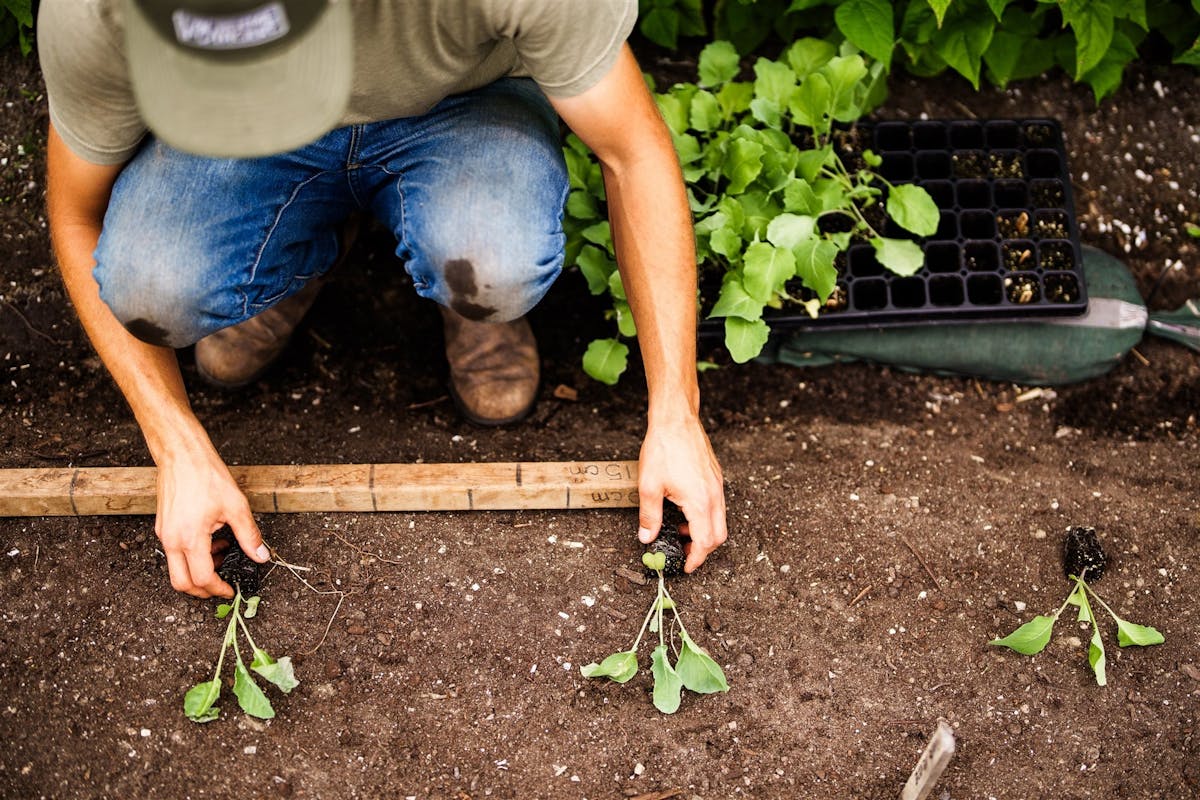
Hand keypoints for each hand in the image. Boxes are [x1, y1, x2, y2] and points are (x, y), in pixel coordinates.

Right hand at [155, 446, 268, 598]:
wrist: (181, 455)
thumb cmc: (206, 475)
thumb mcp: (236, 506)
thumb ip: (249, 535)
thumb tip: (261, 555)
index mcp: (190, 539)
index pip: (202, 578)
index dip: (218, 589)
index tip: (230, 590)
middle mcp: (171, 540)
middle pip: (182, 583)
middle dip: (203, 591)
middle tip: (223, 585)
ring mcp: (164, 534)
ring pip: (177, 569)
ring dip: (199, 570)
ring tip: (224, 552)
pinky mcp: (162, 527)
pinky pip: (175, 553)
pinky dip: (193, 556)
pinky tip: (213, 540)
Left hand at [636, 416, 726, 571]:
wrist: (676, 419)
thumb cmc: (664, 448)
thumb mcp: (649, 486)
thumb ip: (650, 516)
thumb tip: (647, 537)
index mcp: (700, 502)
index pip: (705, 542)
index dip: (696, 559)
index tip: (686, 567)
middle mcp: (714, 496)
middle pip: (718, 536)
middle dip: (702, 550)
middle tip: (683, 552)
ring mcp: (717, 485)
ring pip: (719, 521)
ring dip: (703, 532)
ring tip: (679, 531)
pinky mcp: (715, 477)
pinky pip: (717, 506)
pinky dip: (705, 517)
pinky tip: (684, 511)